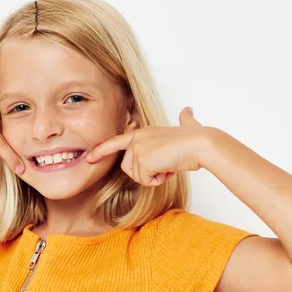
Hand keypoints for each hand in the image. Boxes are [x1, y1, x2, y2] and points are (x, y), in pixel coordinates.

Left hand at [86, 107, 208, 185]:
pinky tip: (169, 169)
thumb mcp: (187, 126)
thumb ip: (184, 120)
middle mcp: (137, 138)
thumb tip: (188, 110)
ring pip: (137, 176)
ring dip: (154, 177)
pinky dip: (158, 180)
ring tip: (168, 165)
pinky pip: (145, 180)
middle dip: (146, 173)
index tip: (90, 157)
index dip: (102, 150)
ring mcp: (138, 148)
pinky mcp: (142, 159)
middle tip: (165, 165)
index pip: (117, 142)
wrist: (201, 144)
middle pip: (129, 168)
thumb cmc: (197, 139)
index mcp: (143, 132)